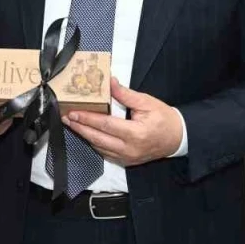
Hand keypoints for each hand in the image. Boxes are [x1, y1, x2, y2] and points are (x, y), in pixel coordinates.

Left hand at [65, 77, 183, 166]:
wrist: (178, 138)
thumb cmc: (164, 118)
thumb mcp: (146, 102)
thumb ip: (125, 94)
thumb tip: (109, 82)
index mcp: (135, 133)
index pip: (106, 125)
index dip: (88, 118)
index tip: (73, 112)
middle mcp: (129, 149)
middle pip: (98, 139)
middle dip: (80, 128)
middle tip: (67, 118)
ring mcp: (127, 158)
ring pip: (99, 148)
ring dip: (85, 136)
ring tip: (73, 124)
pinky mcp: (126, 161)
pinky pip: (106, 153)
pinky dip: (95, 143)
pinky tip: (87, 133)